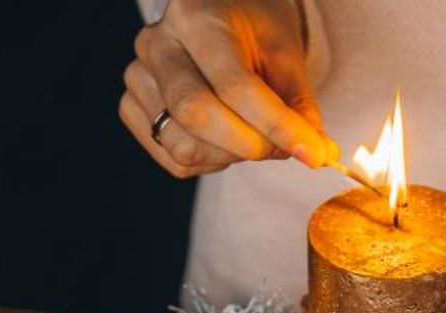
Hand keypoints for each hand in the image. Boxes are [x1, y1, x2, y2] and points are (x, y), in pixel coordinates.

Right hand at [120, 0, 336, 178]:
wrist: (218, 18)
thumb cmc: (252, 32)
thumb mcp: (284, 54)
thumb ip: (297, 104)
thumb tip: (314, 155)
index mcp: (195, 17)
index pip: (234, 84)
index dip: (276, 125)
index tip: (312, 153)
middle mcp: (156, 44)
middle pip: (196, 115)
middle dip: (249, 144)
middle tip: (282, 148)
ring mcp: (137, 78)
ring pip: (183, 145)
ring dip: (231, 156)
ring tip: (252, 135)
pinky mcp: (131, 108)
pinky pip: (172, 160)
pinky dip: (209, 162)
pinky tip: (225, 140)